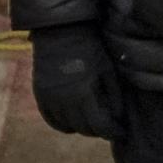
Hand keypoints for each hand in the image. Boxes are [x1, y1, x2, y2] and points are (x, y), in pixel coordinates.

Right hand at [29, 24, 126, 140]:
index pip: (100, 125)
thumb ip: (113, 95)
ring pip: (66, 127)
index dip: (113, 131)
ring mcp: (48, 98)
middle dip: (99, 130)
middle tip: (110, 126)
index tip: (122, 132)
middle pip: (83, 128)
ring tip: (93, 122)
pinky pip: (50, 119)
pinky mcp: (39, 94)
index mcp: (82, 94)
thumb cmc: (89, 46)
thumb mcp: (107, 69)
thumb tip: (118, 117)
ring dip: (81, 128)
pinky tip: (73, 121)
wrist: (60, 29)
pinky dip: (63, 124)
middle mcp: (62, 100)